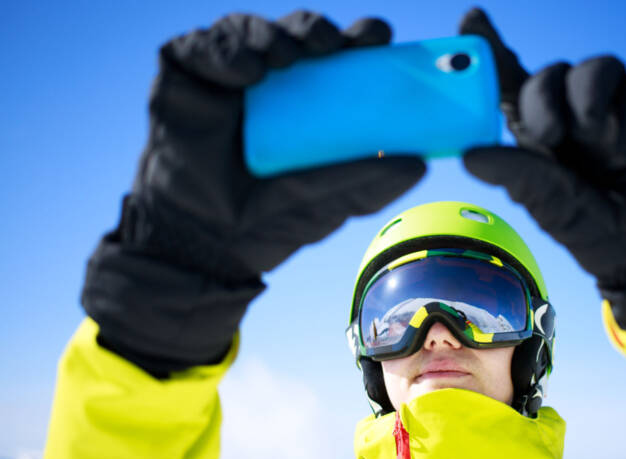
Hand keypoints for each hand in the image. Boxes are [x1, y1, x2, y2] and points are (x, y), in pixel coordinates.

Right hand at [83, 12, 424, 373]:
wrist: (207, 244)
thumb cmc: (270, 221)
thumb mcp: (330, 202)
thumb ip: (369, 183)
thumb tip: (421, 164)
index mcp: (312, 103)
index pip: (340, 57)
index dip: (360, 40)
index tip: (378, 39)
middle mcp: (272, 83)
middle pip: (298, 35)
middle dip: (317, 28)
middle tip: (333, 42)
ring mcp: (226, 76)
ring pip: (251, 31)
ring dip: (272, 34)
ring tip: (285, 57)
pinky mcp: (184, 76)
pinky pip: (200, 46)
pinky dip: (224, 50)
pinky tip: (247, 72)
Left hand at [459, 9, 625, 344]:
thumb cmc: (592, 227)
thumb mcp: (549, 204)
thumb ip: (515, 173)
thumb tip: (469, 155)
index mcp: (538, 127)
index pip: (512, 77)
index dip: (492, 45)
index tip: (472, 17)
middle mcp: (575, 107)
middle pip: (552, 72)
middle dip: (545, 100)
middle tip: (550, 137)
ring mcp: (622, 101)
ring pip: (599, 68)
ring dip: (593, 104)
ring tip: (602, 147)